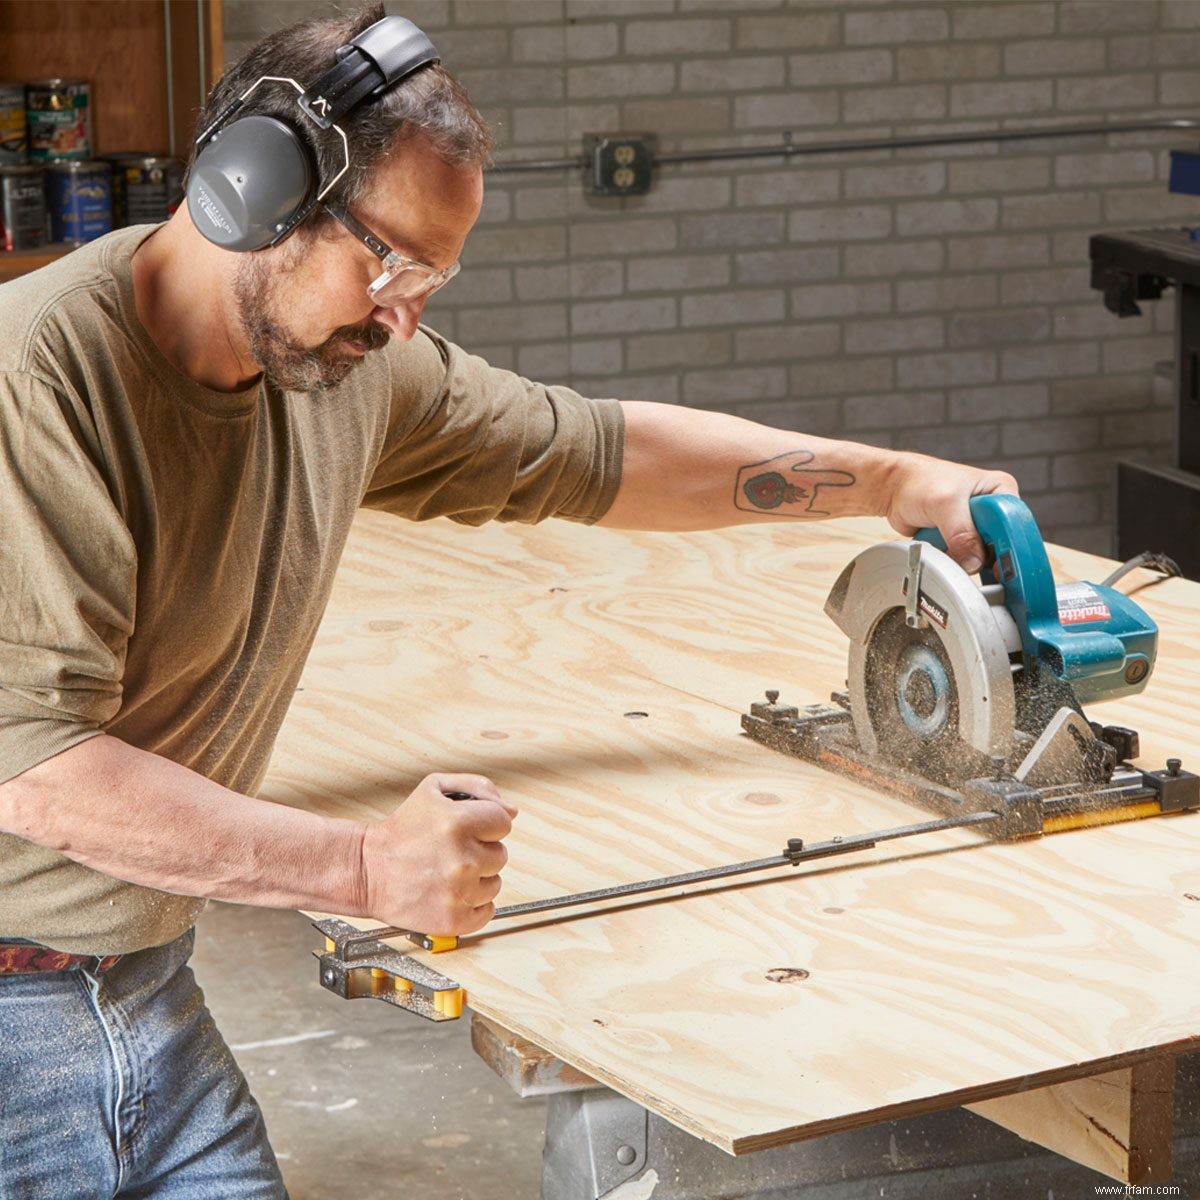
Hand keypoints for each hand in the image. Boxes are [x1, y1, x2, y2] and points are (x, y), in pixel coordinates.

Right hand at [359, 773, 516, 935]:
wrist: (367, 870)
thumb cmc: (401, 830)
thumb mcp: (434, 789)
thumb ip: (478, 788)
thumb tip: (511, 810)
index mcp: (459, 822)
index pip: (504, 822)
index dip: (485, 823)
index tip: (467, 828)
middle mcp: (462, 859)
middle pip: (500, 854)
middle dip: (479, 850)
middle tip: (450, 850)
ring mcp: (459, 892)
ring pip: (494, 883)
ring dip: (476, 878)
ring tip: (446, 871)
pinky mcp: (454, 920)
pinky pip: (487, 910)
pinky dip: (473, 903)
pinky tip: (450, 892)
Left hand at [883, 452, 1018, 572]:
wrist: (894, 490)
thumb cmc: (918, 482)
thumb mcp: (944, 503)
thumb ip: (962, 532)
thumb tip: (974, 561)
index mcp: (1000, 490)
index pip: (1016, 525)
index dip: (1008, 546)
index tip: (998, 563)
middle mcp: (993, 509)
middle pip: (1001, 545)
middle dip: (981, 555)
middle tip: (965, 556)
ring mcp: (977, 527)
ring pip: (981, 557)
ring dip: (963, 558)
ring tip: (946, 545)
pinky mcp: (961, 540)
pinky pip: (964, 560)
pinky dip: (952, 560)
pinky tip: (941, 550)